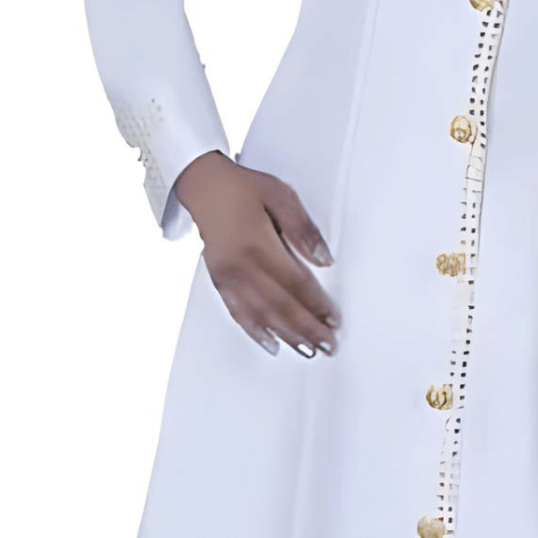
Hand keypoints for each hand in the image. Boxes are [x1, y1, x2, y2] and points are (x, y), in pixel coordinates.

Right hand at [175, 151, 339, 357]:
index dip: (317, 304)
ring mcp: (228, 276)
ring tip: (308, 351)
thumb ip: (303, 228)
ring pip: (261, 314)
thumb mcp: (280, 195)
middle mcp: (242, 265)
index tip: (334, 319)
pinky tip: (272, 344)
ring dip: (287, 336)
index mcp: (259, 244)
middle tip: (327, 345)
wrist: (203, 186)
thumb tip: (324, 259)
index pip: (296, 283)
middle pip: (280, 305)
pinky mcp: (220, 281)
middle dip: (307, 329)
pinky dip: (256, 332)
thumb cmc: (243, 189)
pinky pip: (238, 313)